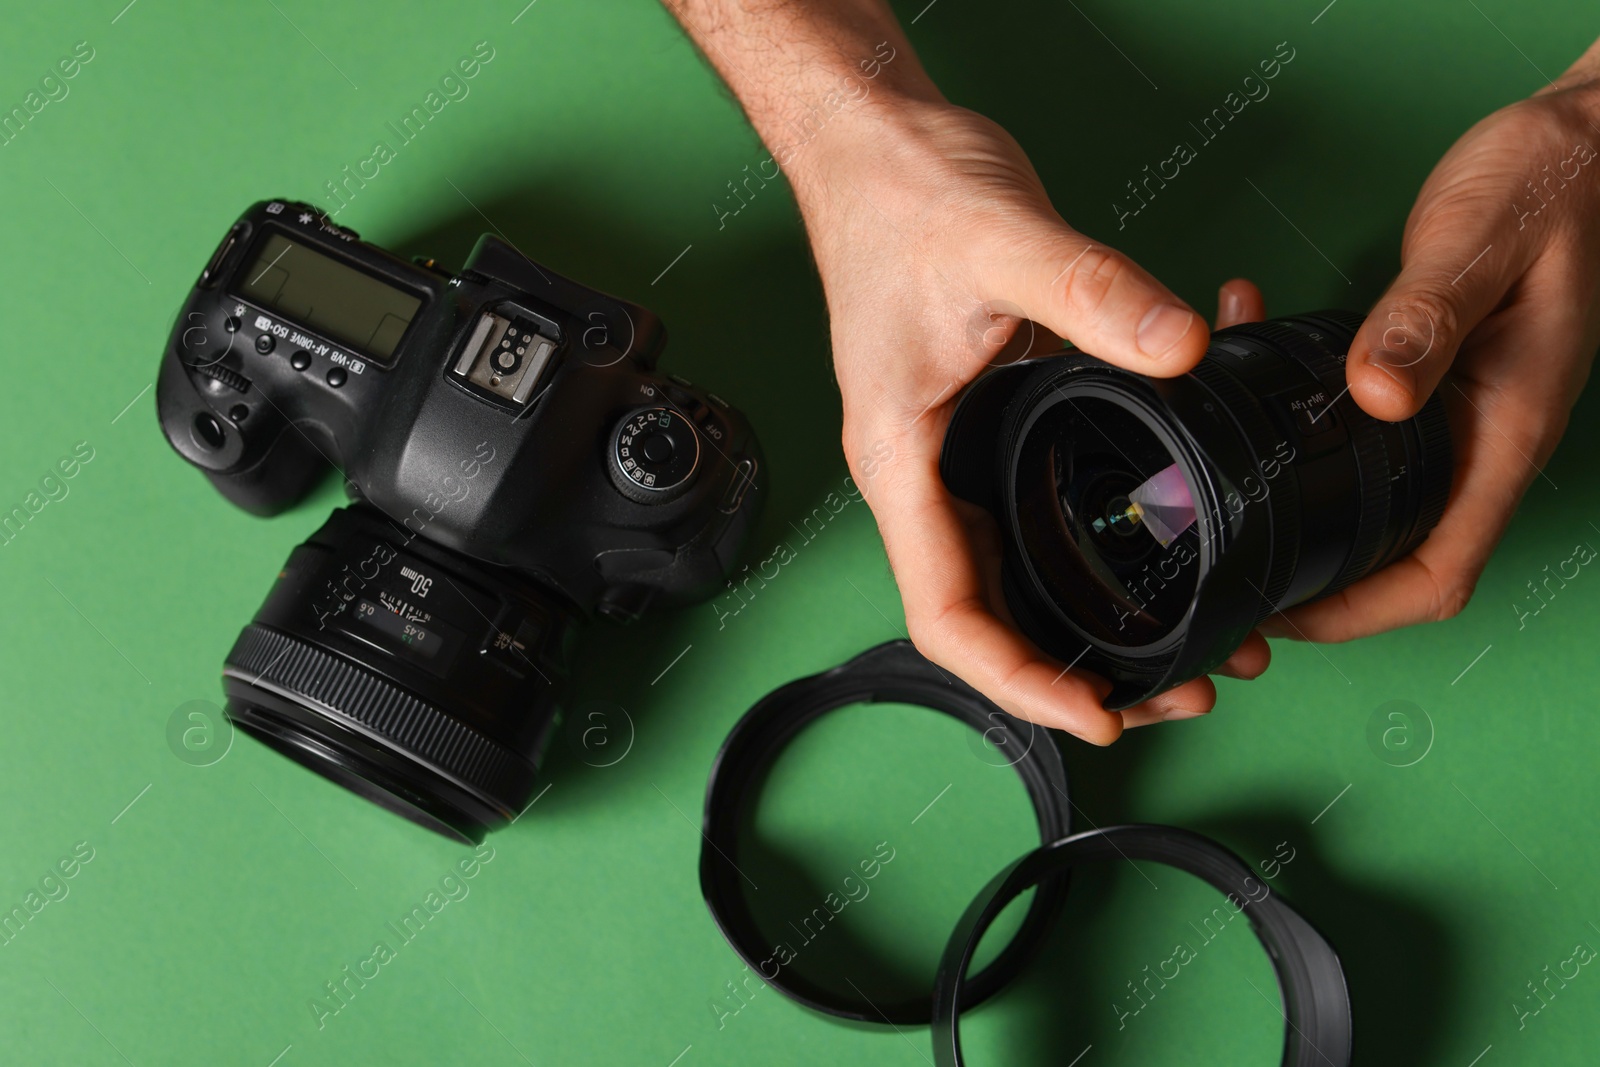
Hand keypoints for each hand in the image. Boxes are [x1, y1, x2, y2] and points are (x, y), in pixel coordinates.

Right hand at [794, 100, 1271, 743]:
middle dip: (1074, 672)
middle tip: (1175, 691)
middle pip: (989, 617)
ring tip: (1185, 647)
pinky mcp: (993, 420)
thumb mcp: (999, 238)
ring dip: (1092, 623)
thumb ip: (1090, 290)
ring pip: (1018, 576)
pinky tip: (1161, 549)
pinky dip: (1099, 550)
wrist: (877, 147)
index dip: (1019, 682)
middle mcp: (925, 473)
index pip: (947, 614)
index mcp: (901, 460)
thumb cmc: (899, 198)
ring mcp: (957, 452)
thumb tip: (1179, 345)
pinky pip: (1039, 515)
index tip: (1094, 714)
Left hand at [1260, 62, 1599, 642]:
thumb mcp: (1483, 240)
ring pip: (1371, 501)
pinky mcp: (1429, 381)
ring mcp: (1457, 414)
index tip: (1279, 613)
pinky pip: (1361, 432)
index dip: (1359, 612)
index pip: (1440, 570)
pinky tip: (1249, 366)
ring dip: (1294, 501)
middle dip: (1310, 583)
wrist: (1585, 140)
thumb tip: (1373, 395)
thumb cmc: (1551, 181)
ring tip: (1215, 491)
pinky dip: (1300, 423)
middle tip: (1222, 567)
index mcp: (1506, 428)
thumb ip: (1428, 316)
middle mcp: (1482, 437)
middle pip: (1397, 557)